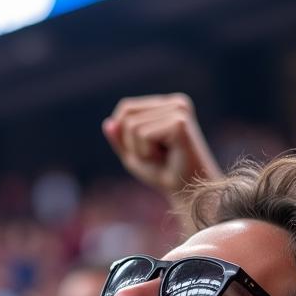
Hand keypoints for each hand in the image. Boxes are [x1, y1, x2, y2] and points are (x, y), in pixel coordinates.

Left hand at [102, 93, 221, 196]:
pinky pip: (143, 135)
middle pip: (127, 116)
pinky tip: (167, 158)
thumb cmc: (165, 174)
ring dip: (141, 150)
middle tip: (157, 157)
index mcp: (167, 105)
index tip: (149, 151)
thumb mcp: (135, 156)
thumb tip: (107, 123)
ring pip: (133, 126)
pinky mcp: (179, 122)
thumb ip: (120, 139)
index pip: (126, 108)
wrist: (188, 192)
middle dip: (133, 145)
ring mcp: (179, 110)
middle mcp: (175, 103)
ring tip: (162, 158)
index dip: (125, 135)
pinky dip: (148, 153)